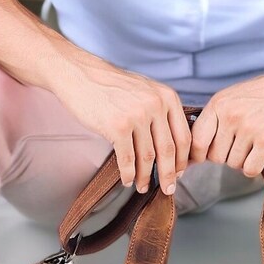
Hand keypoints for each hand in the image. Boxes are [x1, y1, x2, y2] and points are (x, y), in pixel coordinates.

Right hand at [53, 52, 190, 194]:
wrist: (80, 74)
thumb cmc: (112, 86)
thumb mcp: (146, 90)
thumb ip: (161, 111)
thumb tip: (172, 146)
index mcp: (167, 97)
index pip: (183, 136)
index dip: (182, 160)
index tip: (179, 173)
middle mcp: (155, 105)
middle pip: (168, 150)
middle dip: (169, 175)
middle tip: (169, 189)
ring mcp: (137, 115)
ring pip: (147, 157)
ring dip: (145, 177)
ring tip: (143, 186)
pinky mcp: (118, 126)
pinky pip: (127, 159)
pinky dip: (128, 173)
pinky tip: (127, 180)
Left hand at [189, 57, 263, 176]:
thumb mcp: (235, 97)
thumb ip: (216, 119)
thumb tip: (197, 149)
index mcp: (219, 103)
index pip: (197, 140)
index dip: (198, 155)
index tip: (202, 160)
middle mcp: (231, 115)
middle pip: (216, 157)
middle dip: (226, 156)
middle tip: (242, 145)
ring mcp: (249, 128)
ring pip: (233, 164)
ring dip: (243, 160)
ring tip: (256, 143)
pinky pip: (250, 169)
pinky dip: (255, 167)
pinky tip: (262, 153)